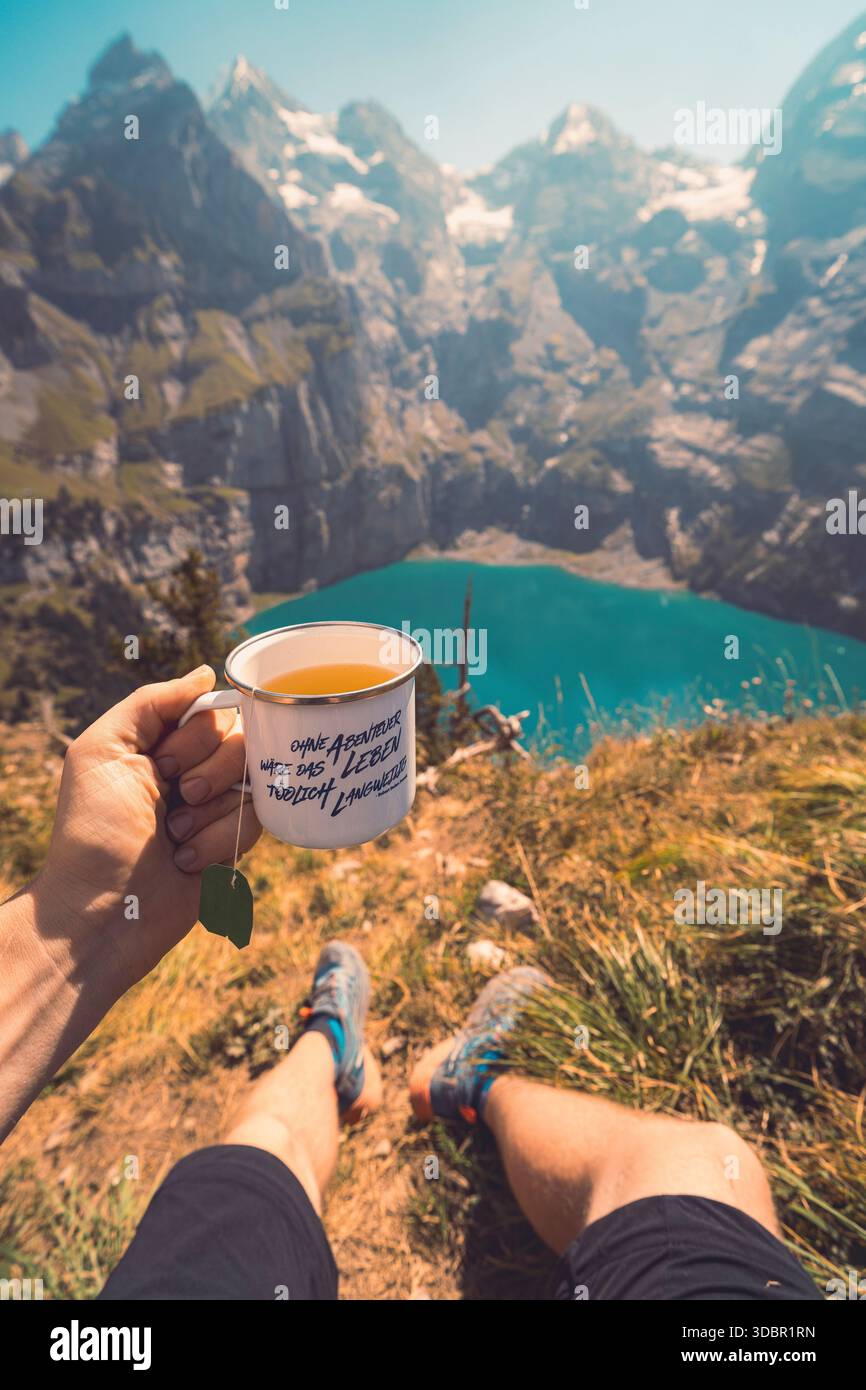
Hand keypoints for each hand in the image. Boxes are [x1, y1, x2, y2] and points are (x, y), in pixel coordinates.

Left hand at [0, 667, 261, 1139]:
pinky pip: (257, 824)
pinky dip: (219, 843)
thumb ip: (152, 702)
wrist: (102, 913)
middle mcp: (189, 770)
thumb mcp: (103, 750)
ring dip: (211, 814)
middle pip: (242, 741)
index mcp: (157, 744)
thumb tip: (207, 672)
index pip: (212, 710)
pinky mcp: (230, 845)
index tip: (163, 764)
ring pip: (254, 783)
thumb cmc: (92, 832)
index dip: (197, 735)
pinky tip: (187, 863)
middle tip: (175, 798)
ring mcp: (213, 808)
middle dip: (209, 773)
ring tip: (174, 838)